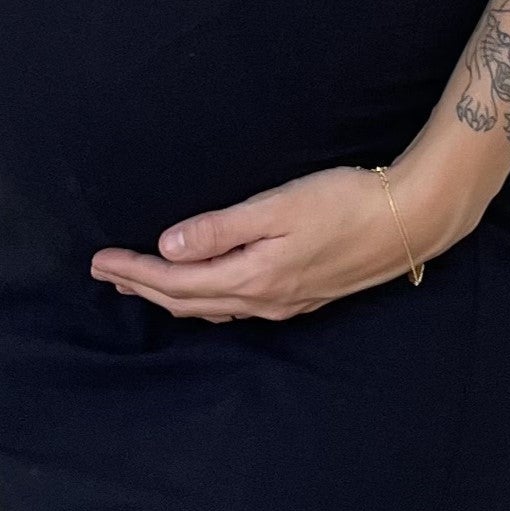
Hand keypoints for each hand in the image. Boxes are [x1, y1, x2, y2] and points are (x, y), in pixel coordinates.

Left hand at [89, 160, 468, 321]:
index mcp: (251, 276)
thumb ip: (220, 229)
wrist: (409, 220)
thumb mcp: (277, 207)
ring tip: (141, 284)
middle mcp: (263, 299)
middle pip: (188, 301)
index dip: (134, 272)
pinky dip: (206, 300)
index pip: (175, 280)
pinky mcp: (301, 296)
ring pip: (212, 308)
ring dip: (171, 296)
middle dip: (143, 287)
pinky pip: (237, 308)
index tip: (100, 260)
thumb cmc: (345, 202)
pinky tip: (203, 292)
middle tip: (106, 273)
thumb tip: (168, 246)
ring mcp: (283, 303)